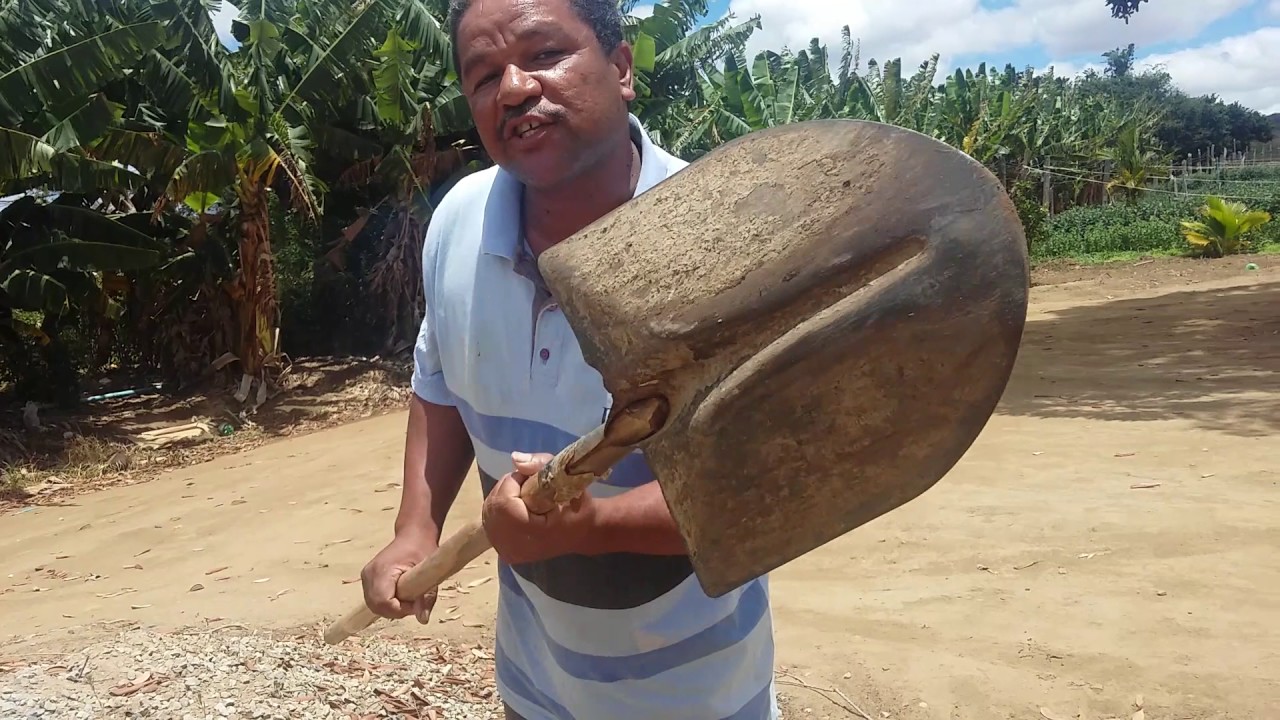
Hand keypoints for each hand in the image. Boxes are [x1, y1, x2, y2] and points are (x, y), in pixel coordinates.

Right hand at [360, 532, 438, 623]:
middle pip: (376, 606)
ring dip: (391, 608)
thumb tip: (423, 620)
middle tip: (414, 602)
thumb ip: (426, 598)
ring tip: (408, 597)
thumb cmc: (422, 550)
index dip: (400, 609)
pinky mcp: (367, 578)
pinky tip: (399, 594)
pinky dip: (386, 602)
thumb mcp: (430, 574)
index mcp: (382, 570)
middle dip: (396, 611)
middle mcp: (369, 574)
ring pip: (374, 605)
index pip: (383, 602)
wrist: (412, 535)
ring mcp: (366, 576)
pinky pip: (373, 599)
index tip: (416, 603)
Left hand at [482, 451, 600, 564]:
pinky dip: (501, 509)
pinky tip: (517, 507)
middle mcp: (515, 547)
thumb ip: (540, 464)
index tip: (531, 477)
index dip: (513, 482)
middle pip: (494, 505)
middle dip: (508, 487)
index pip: (504, 502)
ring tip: (524, 495)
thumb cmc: (578, 507)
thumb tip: (514, 458)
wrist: (583, 533)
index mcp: (532, 534)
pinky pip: (491, 521)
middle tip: (528, 484)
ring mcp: (508, 551)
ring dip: (504, 497)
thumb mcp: (568, 479)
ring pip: (489, 511)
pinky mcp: (505, 552)